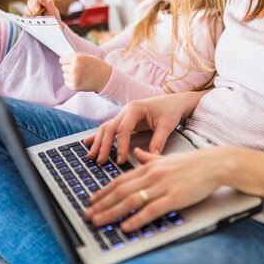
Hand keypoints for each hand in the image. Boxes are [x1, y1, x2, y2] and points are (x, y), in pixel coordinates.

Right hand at [24, 0, 61, 24]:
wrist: (52, 29)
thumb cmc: (54, 18)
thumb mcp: (53, 11)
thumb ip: (49, 3)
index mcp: (43, 1)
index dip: (35, 2)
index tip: (37, 10)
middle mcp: (36, 4)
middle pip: (30, 2)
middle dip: (33, 9)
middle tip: (38, 16)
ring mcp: (31, 10)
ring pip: (26, 8)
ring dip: (31, 14)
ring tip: (37, 19)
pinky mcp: (27, 16)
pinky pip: (24, 15)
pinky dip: (28, 18)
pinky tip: (33, 22)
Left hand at [60, 53, 111, 92]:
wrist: (105, 78)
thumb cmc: (96, 65)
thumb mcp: (87, 56)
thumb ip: (76, 56)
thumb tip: (63, 59)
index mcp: (77, 58)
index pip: (62, 60)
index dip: (66, 61)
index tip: (69, 62)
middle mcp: (74, 68)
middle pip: (63, 67)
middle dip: (69, 67)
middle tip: (79, 69)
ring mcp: (74, 78)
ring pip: (65, 75)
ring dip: (70, 75)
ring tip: (80, 74)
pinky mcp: (74, 86)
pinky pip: (67, 82)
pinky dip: (71, 81)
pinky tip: (80, 80)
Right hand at [84, 91, 201, 164]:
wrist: (174, 102)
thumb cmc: (170, 111)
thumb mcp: (167, 125)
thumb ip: (159, 140)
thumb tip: (151, 156)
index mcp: (136, 108)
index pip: (123, 129)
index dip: (121, 146)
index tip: (120, 160)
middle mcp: (126, 109)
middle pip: (110, 128)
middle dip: (104, 146)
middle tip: (101, 162)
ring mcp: (123, 114)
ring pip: (106, 128)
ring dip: (98, 142)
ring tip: (91, 157)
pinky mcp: (124, 119)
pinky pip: (109, 127)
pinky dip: (99, 136)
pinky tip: (88, 143)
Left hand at [84, 145, 226, 231]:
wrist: (215, 164)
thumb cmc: (193, 163)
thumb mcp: (167, 157)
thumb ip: (150, 157)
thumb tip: (137, 152)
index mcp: (149, 166)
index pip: (120, 179)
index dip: (104, 191)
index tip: (92, 200)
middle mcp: (152, 175)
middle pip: (121, 191)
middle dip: (101, 204)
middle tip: (87, 215)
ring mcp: (162, 186)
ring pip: (131, 200)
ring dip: (111, 212)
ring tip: (98, 221)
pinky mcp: (174, 198)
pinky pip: (151, 210)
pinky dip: (136, 219)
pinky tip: (126, 227)